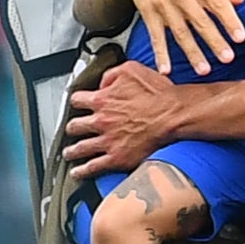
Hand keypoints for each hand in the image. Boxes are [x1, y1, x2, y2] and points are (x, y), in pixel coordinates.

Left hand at [65, 61, 185, 176]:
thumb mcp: (132, 70)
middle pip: (74, 126)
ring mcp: (107, 141)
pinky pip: (94, 167)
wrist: (174, 116)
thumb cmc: (159, 94)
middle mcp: (100, 121)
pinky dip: (83, 171)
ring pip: (80, 148)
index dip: (78, 102)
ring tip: (69, 153)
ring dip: (72, 151)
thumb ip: (111, 75)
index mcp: (102, 100)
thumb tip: (102, 82)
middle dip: (73, 128)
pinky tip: (78, 172)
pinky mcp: (117, 157)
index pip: (77, 100)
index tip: (79, 105)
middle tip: (73, 130)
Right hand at [120, 0, 243, 75]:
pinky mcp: (149, 14)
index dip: (230, 22)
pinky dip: (160, 54)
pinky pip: (155, 37)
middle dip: (215, 41)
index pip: (219, 5)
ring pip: (181, 33)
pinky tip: (165, 69)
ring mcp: (165, 6)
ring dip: (192, 53)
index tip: (241, 38)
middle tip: (228, 59)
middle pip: (201, 23)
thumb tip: (240, 0)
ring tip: (204, 70)